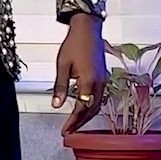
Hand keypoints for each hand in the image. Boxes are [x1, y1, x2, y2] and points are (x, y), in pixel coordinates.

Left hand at [52, 15, 106, 131]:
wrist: (88, 29)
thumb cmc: (75, 43)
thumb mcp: (62, 66)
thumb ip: (60, 87)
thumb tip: (56, 104)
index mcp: (89, 81)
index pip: (81, 109)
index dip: (73, 122)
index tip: (66, 130)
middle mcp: (99, 83)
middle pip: (91, 110)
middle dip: (81, 122)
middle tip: (70, 130)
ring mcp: (103, 80)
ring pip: (97, 105)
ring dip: (87, 116)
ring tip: (76, 123)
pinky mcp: (104, 77)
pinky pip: (100, 97)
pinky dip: (92, 106)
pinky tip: (84, 108)